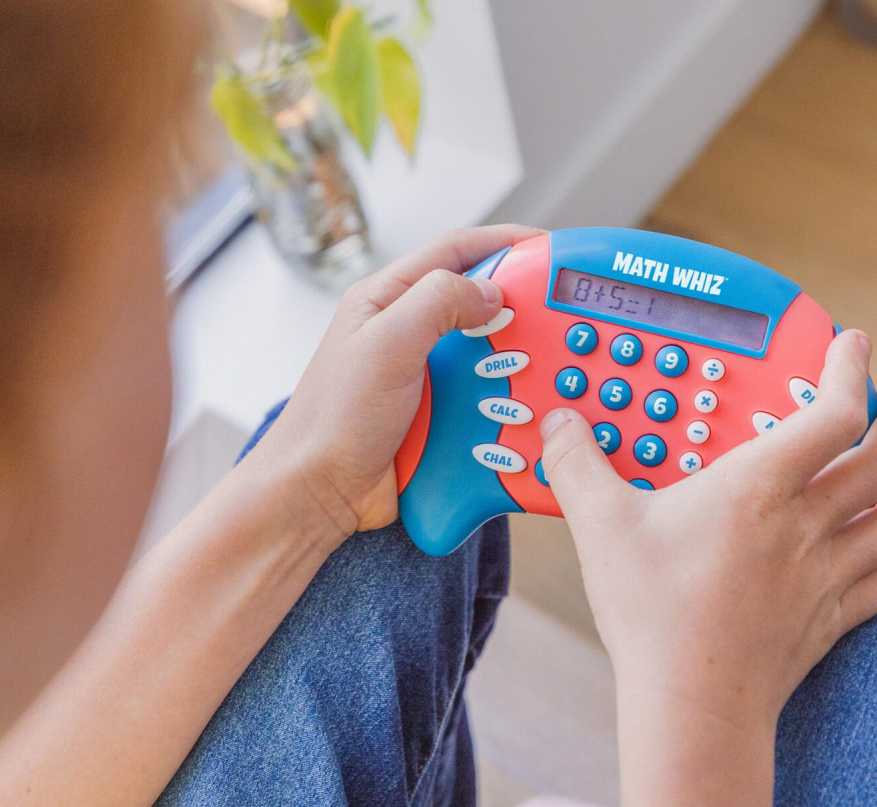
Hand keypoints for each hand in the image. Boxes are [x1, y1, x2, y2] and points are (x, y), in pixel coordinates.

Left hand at [252, 225, 543, 537]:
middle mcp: (408, 332)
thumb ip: (437, 304)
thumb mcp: (385, 345)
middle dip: (519, 306)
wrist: (321, 493)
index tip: (548, 250)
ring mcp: (425, 376)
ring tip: (540, 366)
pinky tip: (524, 407)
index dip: (505, 243)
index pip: (455, 252)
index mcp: (387, 300)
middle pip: (478, 301)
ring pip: (487, 353)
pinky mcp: (438, 414)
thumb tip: (492, 292)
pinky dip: (507, 401)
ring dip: (516, 360)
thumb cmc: (333, 420)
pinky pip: (484, 397)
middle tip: (555, 316)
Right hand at [540, 330, 876, 806]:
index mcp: (757, 492)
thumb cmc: (653, 614)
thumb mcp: (601, 527)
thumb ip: (576, 465)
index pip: (832, 414)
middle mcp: (805, 527)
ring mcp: (824, 574)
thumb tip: (558, 425)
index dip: (848, 370)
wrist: (691, 702)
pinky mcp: (828, 617)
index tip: (847, 344)